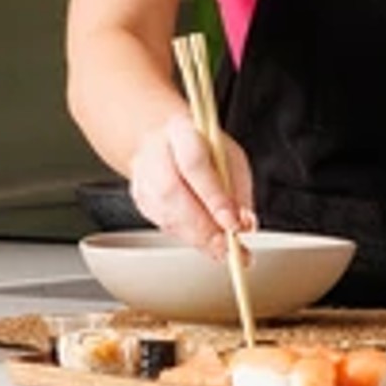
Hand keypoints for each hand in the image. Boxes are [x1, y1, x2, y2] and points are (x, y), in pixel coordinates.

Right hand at [129, 112, 255, 257]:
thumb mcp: (229, 156)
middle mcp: (156, 155)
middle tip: (229, 247)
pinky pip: (165, 226)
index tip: (233, 223)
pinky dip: (189, 238)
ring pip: (167, 216)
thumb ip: (238, 188)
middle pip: (174, 195)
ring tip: (225, 251)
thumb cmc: (202, 148)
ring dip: (199, 239)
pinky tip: (206, 244)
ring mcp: (142, 180)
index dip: (214, 198)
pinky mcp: (140, 201)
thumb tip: (245, 223)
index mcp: (181, 134)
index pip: (194, 166)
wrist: (162, 140)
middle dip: (205, 227)